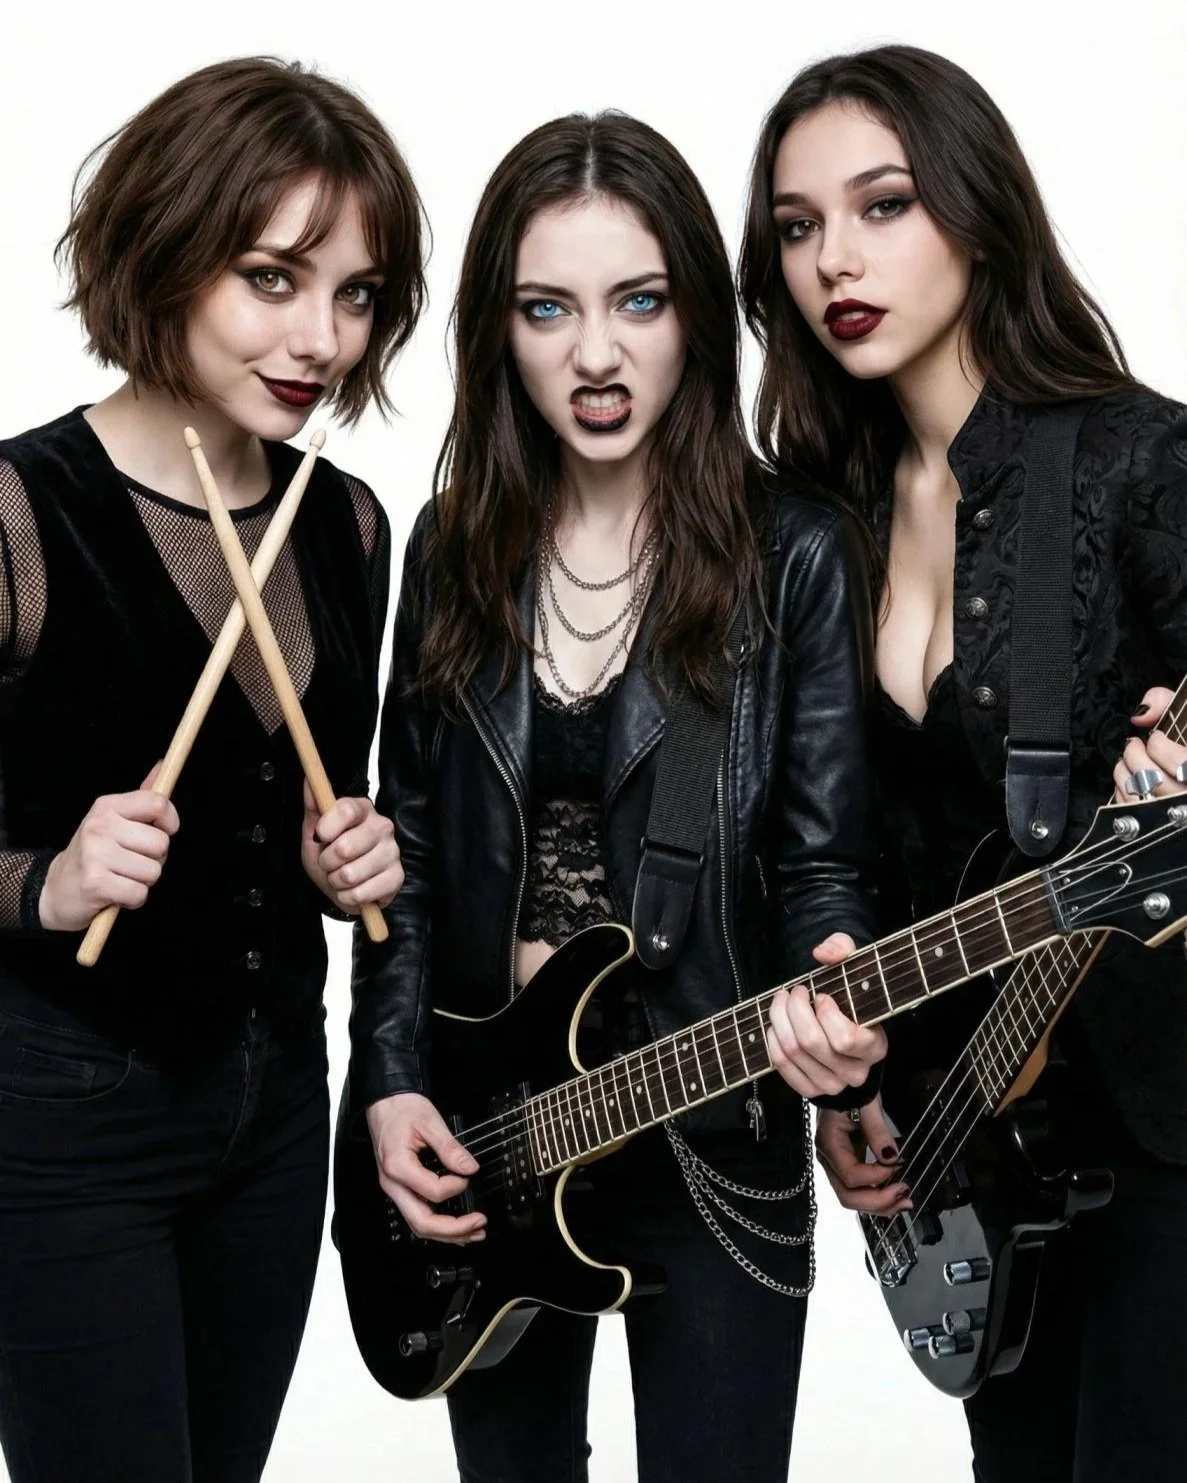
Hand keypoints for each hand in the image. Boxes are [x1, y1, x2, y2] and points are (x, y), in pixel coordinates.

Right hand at [39, 765, 178, 930]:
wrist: (56, 889)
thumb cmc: (94, 854)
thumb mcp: (112, 820)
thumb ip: (141, 797)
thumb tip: (164, 765)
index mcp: (107, 806)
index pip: (158, 804)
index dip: (170, 821)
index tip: (163, 831)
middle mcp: (99, 825)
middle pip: (161, 843)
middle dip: (155, 859)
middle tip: (131, 862)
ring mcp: (95, 853)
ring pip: (153, 871)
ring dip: (143, 881)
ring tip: (121, 877)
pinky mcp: (95, 883)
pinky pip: (139, 894)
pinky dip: (132, 899)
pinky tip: (115, 893)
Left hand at [301, 780, 403, 912]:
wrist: (344, 887)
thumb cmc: (330, 857)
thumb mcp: (314, 834)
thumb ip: (313, 808)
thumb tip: (309, 782)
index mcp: (362, 809)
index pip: (346, 809)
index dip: (327, 826)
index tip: (320, 836)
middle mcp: (381, 826)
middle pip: (345, 847)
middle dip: (327, 862)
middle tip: (329, 863)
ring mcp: (392, 852)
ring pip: (351, 874)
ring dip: (336, 882)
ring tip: (340, 878)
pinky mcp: (397, 877)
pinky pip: (362, 893)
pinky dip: (348, 897)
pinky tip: (353, 890)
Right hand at [365, 1092, 486, 1243]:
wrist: (383, 1103)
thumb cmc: (401, 1109)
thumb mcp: (430, 1122)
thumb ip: (450, 1148)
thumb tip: (469, 1168)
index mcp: (398, 1167)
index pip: (432, 1192)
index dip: (456, 1187)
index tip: (468, 1176)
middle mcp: (392, 1184)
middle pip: (422, 1223)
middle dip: (454, 1229)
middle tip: (479, 1225)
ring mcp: (395, 1189)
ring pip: (418, 1225)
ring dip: (448, 1234)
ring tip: (473, 1233)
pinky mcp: (400, 1188)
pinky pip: (417, 1214)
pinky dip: (438, 1227)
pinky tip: (456, 1229)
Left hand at [766, 932, 887, 1098]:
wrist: (846, 1034)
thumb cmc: (850, 1000)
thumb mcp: (853, 969)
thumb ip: (844, 949)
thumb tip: (823, 953)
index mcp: (875, 1047)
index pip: (845, 1039)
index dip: (826, 1013)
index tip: (821, 995)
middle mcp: (855, 1072)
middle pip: (811, 1042)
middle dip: (794, 1009)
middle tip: (794, 992)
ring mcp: (832, 1085)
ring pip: (793, 1051)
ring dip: (779, 1019)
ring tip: (782, 1001)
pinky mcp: (810, 1090)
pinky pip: (781, 1065)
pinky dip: (773, 1039)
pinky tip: (777, 1024)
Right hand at [816, 1095, 910, 1214]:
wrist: (846, 1086)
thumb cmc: (855, 1092)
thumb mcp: (868, 1106)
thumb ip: (877, 1131)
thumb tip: (891, 1159)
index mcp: (829, 1143)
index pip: (850, 1174)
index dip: (876, 1177)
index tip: (898, 1166)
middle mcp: (828, 1159)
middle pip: (847, 1195)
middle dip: (878, 1201)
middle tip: (904, 1195)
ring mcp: (835, 1165)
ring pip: (852, 1198)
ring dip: (879, 1206)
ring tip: (905, 1203)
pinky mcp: (846, 1167)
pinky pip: (858, 1191)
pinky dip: (877, 1198)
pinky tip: (895, 1198)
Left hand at [1112, 687, 1186, 802]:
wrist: (1182, 762)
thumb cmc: (1183, 738)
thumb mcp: (1185, 711)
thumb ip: (1162, 701)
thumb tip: (1140, 716)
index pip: (1178, 762)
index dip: (1159, 746)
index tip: (1156, 738)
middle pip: (1155, 781)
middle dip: (1135, 757)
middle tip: (1134, 746)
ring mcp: (1176, 811)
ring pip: (1141, 798)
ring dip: (1124, 773)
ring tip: (1128, 759)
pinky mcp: (1156, 819)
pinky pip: (1132, 810)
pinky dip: (1123, 791)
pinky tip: (1129, 778)